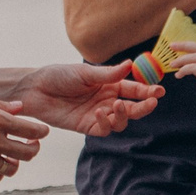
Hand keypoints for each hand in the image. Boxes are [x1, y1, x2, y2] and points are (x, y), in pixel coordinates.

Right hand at [0, 96, 47, 184]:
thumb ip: (1, 106)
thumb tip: (20, 108)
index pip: (33, 131)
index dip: (42, 132)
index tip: (41, 132)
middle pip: (29, 153)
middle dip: (34, 148)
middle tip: (31, 144)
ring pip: (13, 169)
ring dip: (16, 163)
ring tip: (11, 157)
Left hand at [10, 62, 162, 136]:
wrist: (35, 89)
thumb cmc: (58, 75)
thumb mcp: (84, 72)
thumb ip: (108, 74)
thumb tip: (130, 65)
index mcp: (109, 85)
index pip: (133, 89)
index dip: (147, 91)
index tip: (159, 91)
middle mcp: (107, 100)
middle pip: (132, 107)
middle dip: (143, 106)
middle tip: (151, 103)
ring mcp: (98, 114)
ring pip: (121, 121)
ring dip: (125, 115)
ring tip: (118, 106)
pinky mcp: (87, 126)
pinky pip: (103, 129)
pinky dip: (106, 123)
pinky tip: (100, 113)